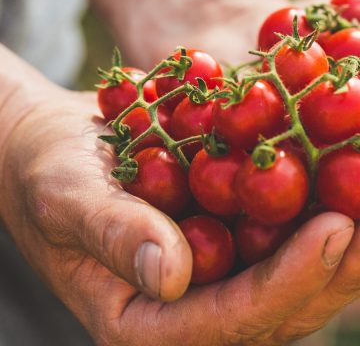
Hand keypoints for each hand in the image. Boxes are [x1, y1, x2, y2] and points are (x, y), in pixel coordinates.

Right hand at [1, 86, 359, 345]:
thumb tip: (170, 274)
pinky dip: (308, 206)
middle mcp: (185, 303)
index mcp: (142, 319)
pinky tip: (340, 174)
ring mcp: (206, 269)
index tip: (334, 230)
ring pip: (284, 269)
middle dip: (332, 268)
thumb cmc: (45, 172)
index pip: (227, 320)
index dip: (285, 280)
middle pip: (273, 305)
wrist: (52, 145)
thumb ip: (112, 235)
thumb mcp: (65, 198)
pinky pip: (271, 230)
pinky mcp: (217, 232)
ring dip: (337, 241)